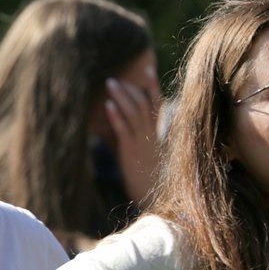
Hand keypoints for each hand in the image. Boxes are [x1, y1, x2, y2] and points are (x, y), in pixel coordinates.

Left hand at [105, 67, 161, 203]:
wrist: (156, 200)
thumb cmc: (152, 182)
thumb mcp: (149, 159)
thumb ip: (140, 141)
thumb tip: (126, 129)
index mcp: (159, 134)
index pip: (158, 104)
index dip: (152, 86)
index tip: (147, 69)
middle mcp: (153, 135)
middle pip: (143, 104)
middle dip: (129, 89)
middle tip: (114, 79)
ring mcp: (143, 142)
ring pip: (134, 112)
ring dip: (121, 97)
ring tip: (110, 83)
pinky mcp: (132, 151)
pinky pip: (124, 130)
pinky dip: (117, 116)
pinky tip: (108, 106)